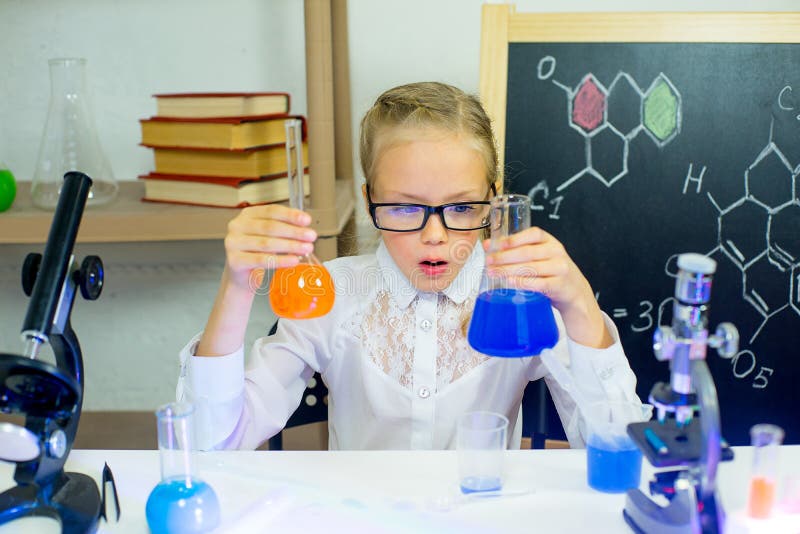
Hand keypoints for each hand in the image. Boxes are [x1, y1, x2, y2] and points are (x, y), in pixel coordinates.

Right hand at [224, 204, 317, 291]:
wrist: (243, 276)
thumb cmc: (258, 253)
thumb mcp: (269, 236)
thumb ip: (284, 228)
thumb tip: (306, 229)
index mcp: (247, 215)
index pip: (271, 211)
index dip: (291, 215)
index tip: (307, 220)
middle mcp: (237, 226)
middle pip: (270, 226)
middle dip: (294, 231)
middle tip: (311, 236)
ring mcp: (233, 243)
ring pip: (267, 243)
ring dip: (290, 245)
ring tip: (306, 249)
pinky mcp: (234, 260)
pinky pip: (261, 260)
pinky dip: (280, 260)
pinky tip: (293, 261)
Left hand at [483, 227, 611, 347]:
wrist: (574, 291)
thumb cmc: (551, 271)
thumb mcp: (539, 256)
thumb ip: (517, 249)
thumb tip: (488, 245)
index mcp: (550, 241)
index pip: (534, 234)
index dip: (515, 238)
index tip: (499, 244)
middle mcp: (556, 252)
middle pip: (527, 252)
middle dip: (505, 257)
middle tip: (489, 261)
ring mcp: (559, 268)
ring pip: (530, 268)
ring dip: (508, 270)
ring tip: (493, 272)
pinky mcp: (559, 285)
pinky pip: (538, 283)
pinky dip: (522, 283)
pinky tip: (509, 282)